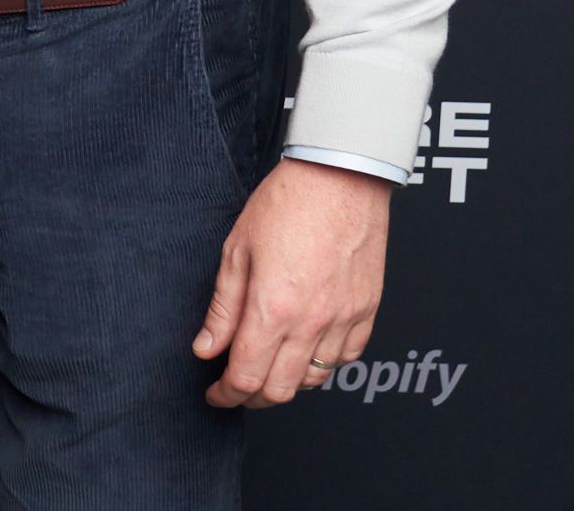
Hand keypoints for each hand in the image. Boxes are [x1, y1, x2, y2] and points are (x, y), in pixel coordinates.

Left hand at [191, 157, 388, 407]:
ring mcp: (344, 320)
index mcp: (273, 308)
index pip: (245, 377)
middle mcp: (311, 322)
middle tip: (236, 386)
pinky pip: (345, 359)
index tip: (216, 393)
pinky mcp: (367, 311)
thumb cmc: (287, 203)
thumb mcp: (237, 251)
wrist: (340, 176)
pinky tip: (305, 350)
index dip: (225, 394)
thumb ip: (222, 309)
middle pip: (280, 390)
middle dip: (252, 397)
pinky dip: (322, 365)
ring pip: (314, 380)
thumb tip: (206, 348)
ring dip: (287, 382)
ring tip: (268, 365)